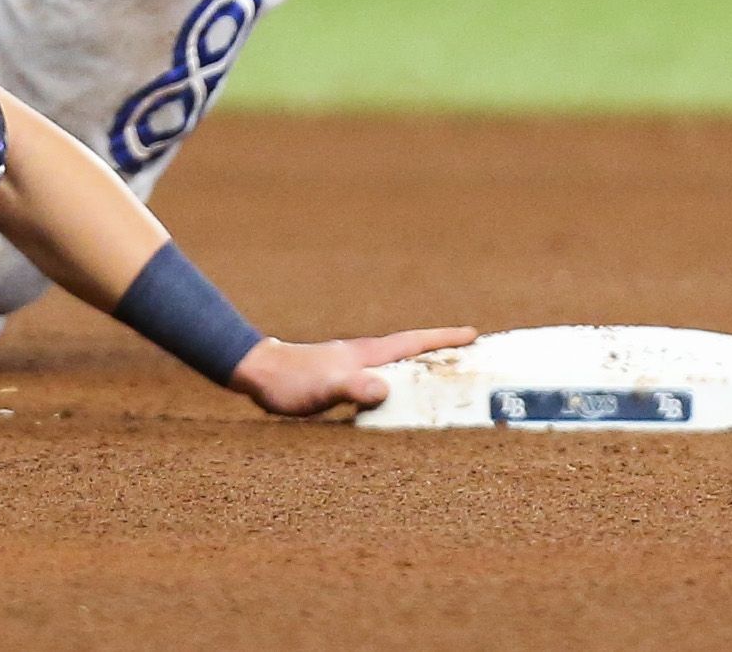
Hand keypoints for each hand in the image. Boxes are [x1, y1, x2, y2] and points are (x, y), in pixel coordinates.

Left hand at [230, 326, 478, 417]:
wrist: (257, 372)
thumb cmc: (289, 382)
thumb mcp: (324, 387)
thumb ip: (352, 387)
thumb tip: (384, 389)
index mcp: (368, 354)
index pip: (413, 342)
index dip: (443, 339)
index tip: (474, 334)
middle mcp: (364, 356)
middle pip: (412, 350)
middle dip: (442, 351)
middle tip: (472, 356)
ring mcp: (353, 365)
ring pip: (398, 364)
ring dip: (423, 368)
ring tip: (447, 379)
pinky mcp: (342, 378)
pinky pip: (382, 378)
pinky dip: (400, 383)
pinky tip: (400, 397)